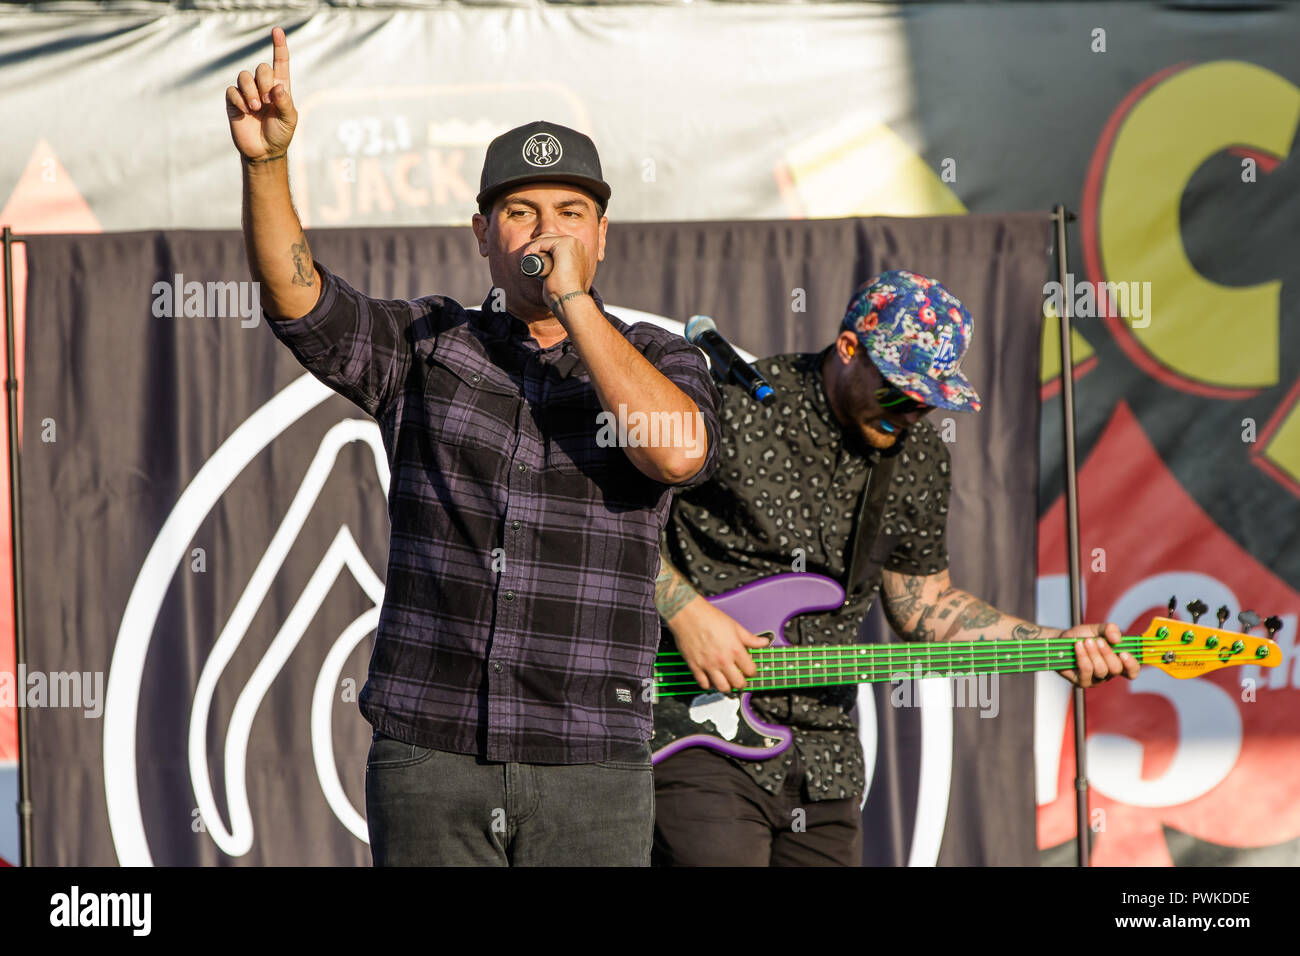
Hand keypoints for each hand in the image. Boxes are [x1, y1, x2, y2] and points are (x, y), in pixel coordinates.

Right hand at [226, 27, 297, 160]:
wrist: (264, 151)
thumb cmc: (280, 134)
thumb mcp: (289, 120)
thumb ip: (285, 103)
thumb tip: (277, 87)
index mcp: (280, 87)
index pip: (280, 62)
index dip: (279, 46)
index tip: (277, 30)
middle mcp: (263, 86)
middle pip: (261, 67)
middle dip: (264, 82)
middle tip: (267, 101)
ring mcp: (247, 92)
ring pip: (244, 76)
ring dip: (251, 91)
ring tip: (256, 107)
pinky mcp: (234, 101)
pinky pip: (233, 91)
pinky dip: (240, 100)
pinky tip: (246, 112)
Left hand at [521, 233, 595, 313]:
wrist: (570, 300)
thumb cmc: (566, 295)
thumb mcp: (564, 279)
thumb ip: (560, 273)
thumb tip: (547, 274)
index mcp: (579, 251)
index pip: (556, 243)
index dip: (541, 248)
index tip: (531, 259)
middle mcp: (577, 245)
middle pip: (550, 238)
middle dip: (536, 246)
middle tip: (527, 258)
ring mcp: (572, 243)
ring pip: (545, 238)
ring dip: (533, 247)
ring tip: (526, 259)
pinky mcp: (564, 245)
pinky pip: (542, 241)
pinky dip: (533, 248)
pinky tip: (527, 256)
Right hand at [667, 596, 772, 692]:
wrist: (688, 615)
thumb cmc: (710, 618)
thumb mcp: (735, 626)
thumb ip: (750, 638)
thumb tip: (764, 642)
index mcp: (735, 650)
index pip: (750, 671)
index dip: (752, 672)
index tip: (750, 670)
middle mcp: (722, 660)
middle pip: (738, 683)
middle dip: (742, 682)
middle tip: (740, 679)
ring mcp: (708, 665)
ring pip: (722, 688)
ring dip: (727, 687)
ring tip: (727, 681)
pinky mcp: (695, 666)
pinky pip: (704, 684)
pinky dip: (709, 685)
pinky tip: (712, 679)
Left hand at [1058, 622, 1139, 687]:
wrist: (1061, 640)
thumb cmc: (1082, 636)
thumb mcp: (1097, 629)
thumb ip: (1110, 630)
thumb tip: (1118, 639)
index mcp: (1117, 662)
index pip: (1132, 671)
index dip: (1131, 665)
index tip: (1124, 653)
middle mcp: (1108, 673)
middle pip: (1116, 669)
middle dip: (1108, 653)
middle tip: (1099, 640)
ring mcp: (1095, 679)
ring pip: (1101, 670)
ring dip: (1093, 654)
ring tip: (1086, 641)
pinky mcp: (1082, 681)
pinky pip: (1086, 671)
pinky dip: (1082, 656)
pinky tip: (1078, 646)